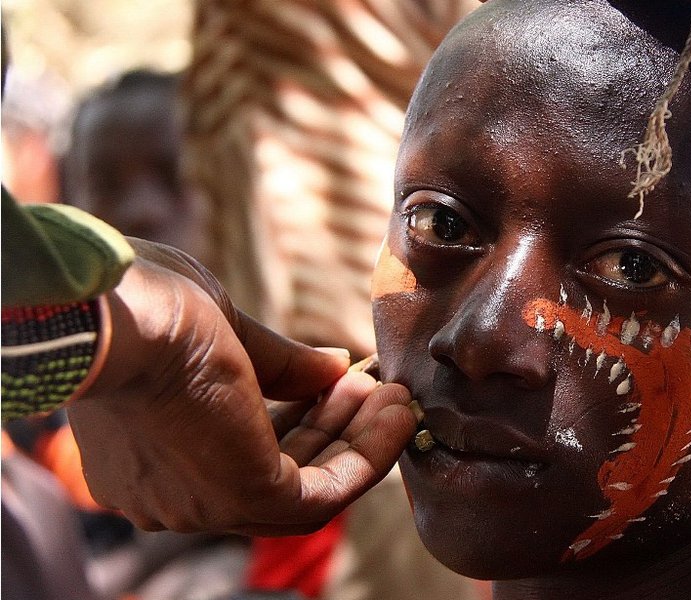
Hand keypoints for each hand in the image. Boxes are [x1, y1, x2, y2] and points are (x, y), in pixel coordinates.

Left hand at [66, 240, 416, 535]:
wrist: (122, 318)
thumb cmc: (147, 309)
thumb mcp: (223, 335)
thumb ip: (278, 364)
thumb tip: (335, 366)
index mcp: (150, 454)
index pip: (239, 452)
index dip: (299, 415)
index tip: (339, 382)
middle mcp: (172, 493)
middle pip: (277, 473)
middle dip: (334, 427)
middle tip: (374, 388)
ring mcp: (206, 503)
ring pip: (305, 489)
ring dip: (359, 441)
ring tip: (396, 397)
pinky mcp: (246, 497)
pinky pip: (324, 492)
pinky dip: (368, 456)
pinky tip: (396, 413)